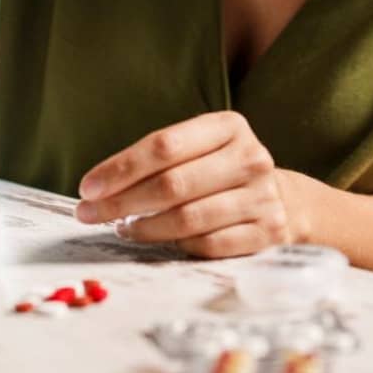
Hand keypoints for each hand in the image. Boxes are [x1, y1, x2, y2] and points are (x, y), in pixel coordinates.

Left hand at [74, 111, 298, 257]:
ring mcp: (262, 197)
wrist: (284, 200)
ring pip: (188, 219)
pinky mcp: (266, 232)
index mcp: (229, 127)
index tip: (88, 188)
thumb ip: (157, 161)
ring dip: (145, 228)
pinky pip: (208, 245)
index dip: (120, 168)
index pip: (164, 145)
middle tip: (89, 214)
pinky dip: (177, 246)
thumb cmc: (221, 172)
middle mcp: (251, 158)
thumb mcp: (199, 149)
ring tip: (122, 228)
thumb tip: (97, 189)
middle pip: (173, 184)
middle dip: (122, 202)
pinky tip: (159, 241)